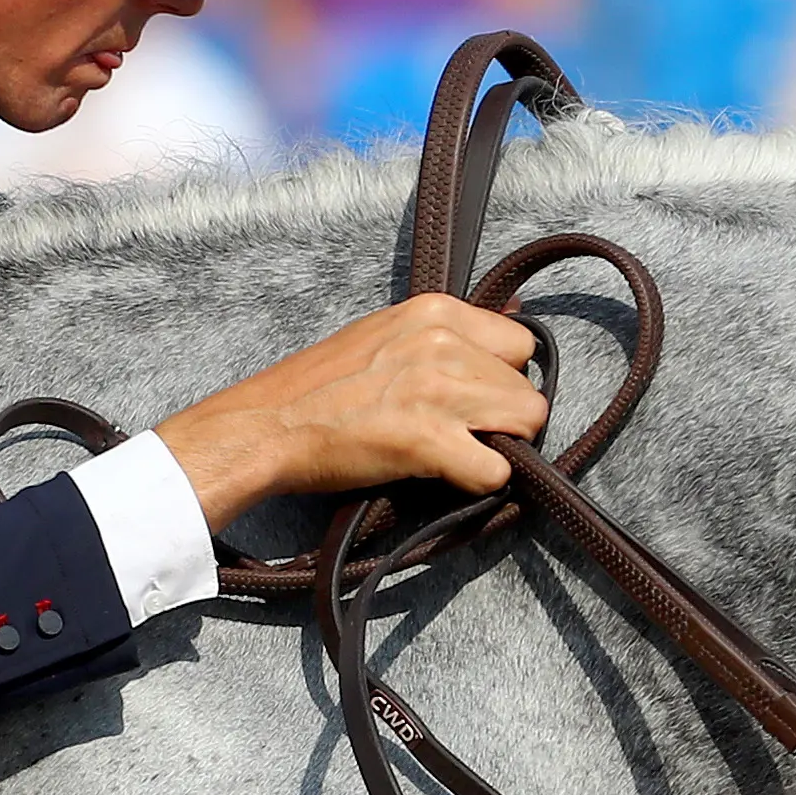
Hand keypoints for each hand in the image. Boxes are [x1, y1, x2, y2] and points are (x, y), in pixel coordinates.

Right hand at [151, 293, 542, 529]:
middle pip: (528, 388)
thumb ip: (446, 330)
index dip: (504, 377)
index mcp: (435, 311)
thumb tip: (514, 314)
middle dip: (506, 418)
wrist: (267, 424)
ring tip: (457, 455)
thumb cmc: (319, 386)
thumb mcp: (386, 331)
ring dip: (500, 448)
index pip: (521, 342)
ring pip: (526, 424)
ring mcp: (438, 389)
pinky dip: (479, 483)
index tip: (477, 398)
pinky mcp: (429, 439)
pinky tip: (447, 478)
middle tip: (465, 436)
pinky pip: (496, 471)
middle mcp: (443, 342)